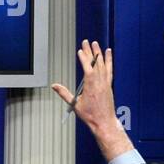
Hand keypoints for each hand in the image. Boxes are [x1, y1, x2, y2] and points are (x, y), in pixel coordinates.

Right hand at [50, 40, 131, 160]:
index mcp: (91, 86)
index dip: (84, 58)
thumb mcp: (74, 104)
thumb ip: (64, 93)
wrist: (104, 121)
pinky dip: (109, 60)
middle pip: (95, 63)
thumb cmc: (90, 115)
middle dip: (91, 52)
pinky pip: (109, 69)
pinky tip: (108, 54)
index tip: (80, 50)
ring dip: (100, 53)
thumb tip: (54, 86)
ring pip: (103, 64)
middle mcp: (100, 82)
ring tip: (96, 44)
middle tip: (87, 42)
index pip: (88, 68)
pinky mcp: (109, 84)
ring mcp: (106, 83)